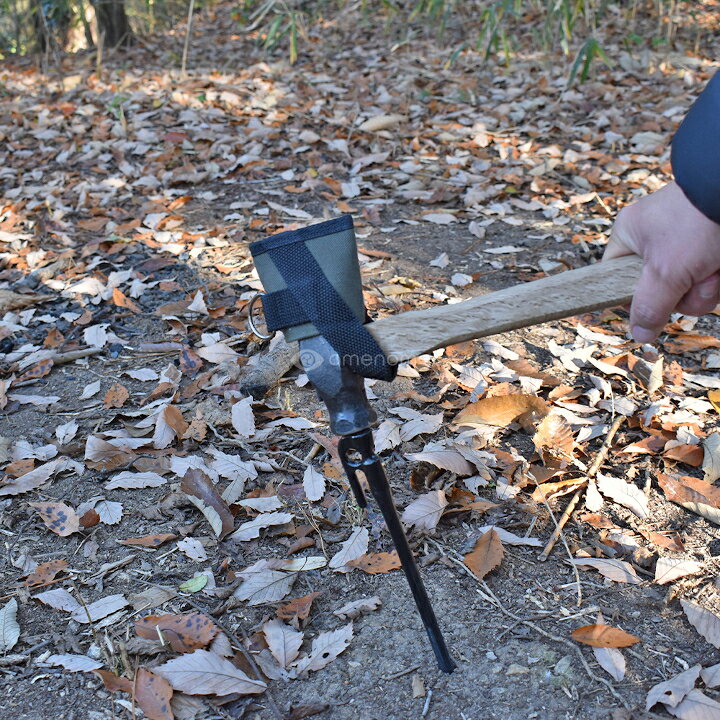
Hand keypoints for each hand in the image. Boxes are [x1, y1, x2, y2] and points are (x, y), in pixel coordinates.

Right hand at [603, 181, 719, 342]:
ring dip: (706, 287)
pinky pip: (709, 276)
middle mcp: (655, 238)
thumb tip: (639, 334)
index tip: (650, 307)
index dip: (633, 298)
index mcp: (630, 235)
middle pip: (660, 289)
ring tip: (715, 269)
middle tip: (694, 279)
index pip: (616, 279)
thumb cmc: (696, 222)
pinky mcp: (709, 244)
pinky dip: (719, 276)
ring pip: (690, 287)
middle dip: (684, 293)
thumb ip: (649, 306)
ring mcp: (686, 241)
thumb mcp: (665, 272)